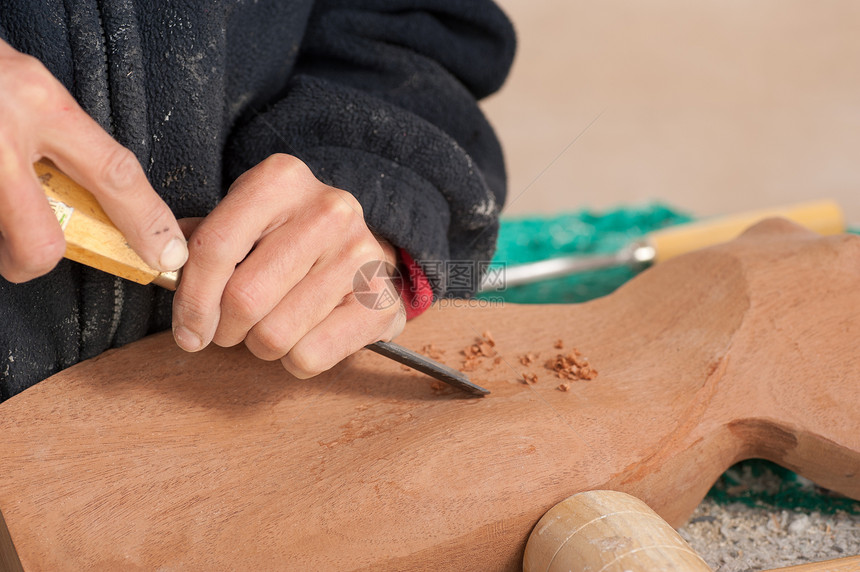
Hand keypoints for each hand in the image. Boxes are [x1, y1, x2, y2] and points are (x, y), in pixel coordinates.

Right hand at [0, 38, 186, 282]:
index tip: (166, 255)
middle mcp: (0, 132)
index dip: (147, 222)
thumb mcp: (23, 81)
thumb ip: (56, 131)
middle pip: (39, 241)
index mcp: (39, 101)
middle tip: (28, 255)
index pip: (115, 173)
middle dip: (35, 261)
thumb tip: (95, 194)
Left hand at [172, 154, 406, 377]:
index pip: (215, 247)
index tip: (187, 329)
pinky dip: (296, 361)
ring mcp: (359, 254)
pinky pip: (310, 356)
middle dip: (225, 329)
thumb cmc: (294, 241)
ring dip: (260, 345)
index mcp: (281, 180)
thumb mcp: (249, 221)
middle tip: (229, 330)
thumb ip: (203, 240)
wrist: (370, 251)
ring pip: (274, 335)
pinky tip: (305, 336)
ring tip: (271, 327)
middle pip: (244, 298)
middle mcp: (327, 210)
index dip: (190, 299)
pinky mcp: (380, 300)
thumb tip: (160, 268)